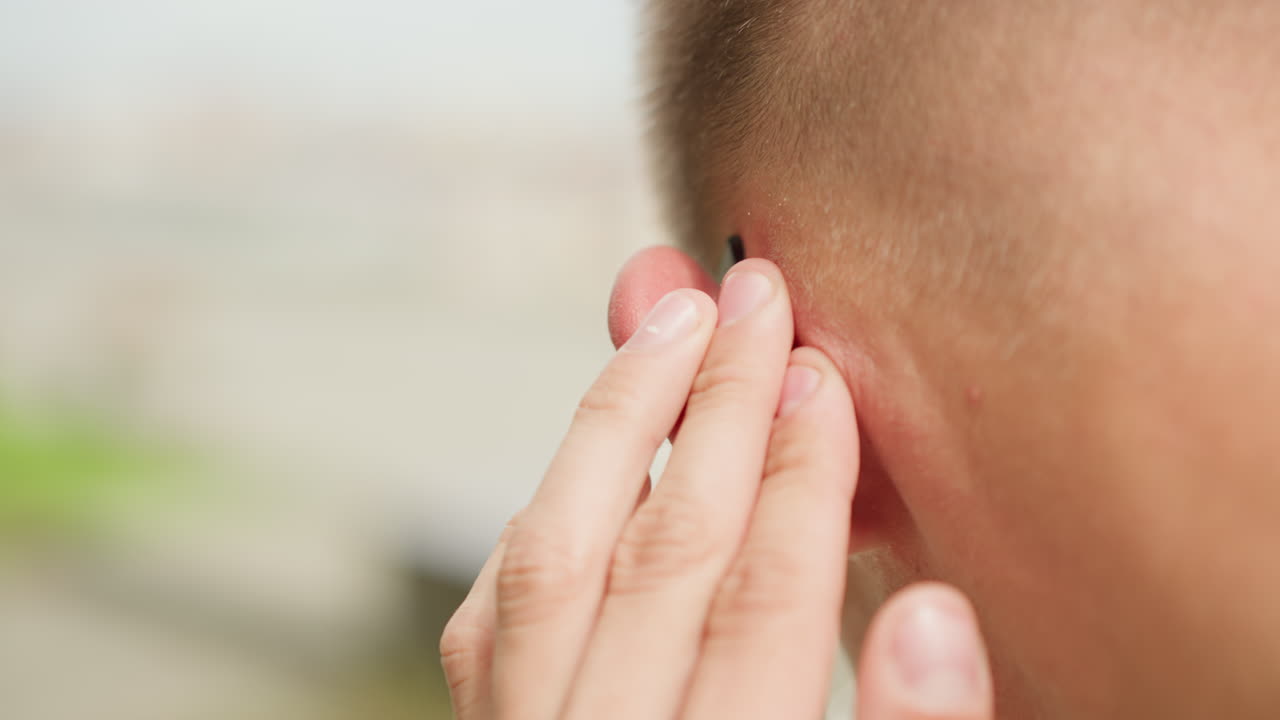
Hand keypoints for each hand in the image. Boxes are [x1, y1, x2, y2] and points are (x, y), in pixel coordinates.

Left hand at [441, 258, 993, 718]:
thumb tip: (933, 621)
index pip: (763, 603)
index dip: (802, 475)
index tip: (822, 375)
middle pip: (662, 552)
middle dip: (719, 410)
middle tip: (754, 299)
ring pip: (550, 562)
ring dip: (614, 427)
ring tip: (666, 325)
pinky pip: (489, 614)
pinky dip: (547, 514)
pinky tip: (587, 458)